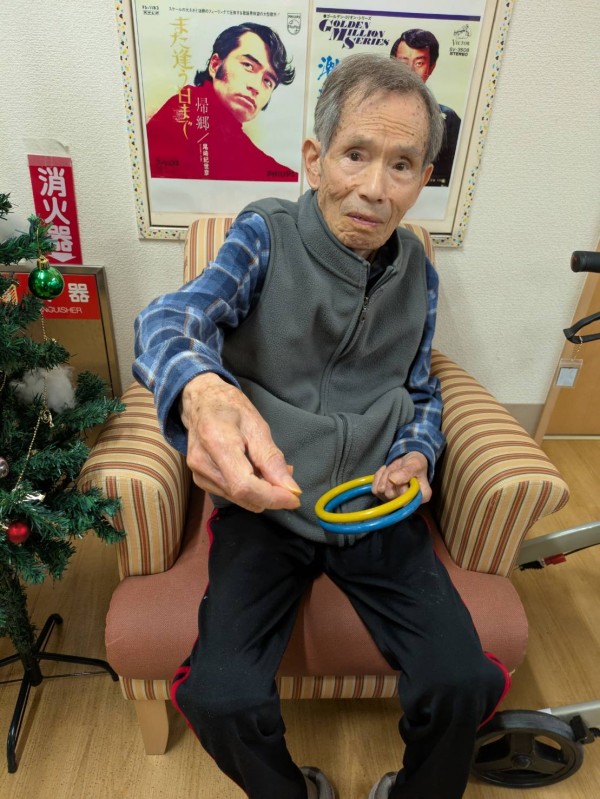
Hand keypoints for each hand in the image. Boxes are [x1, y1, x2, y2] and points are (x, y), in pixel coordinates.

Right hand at [180, 373, 301, 512]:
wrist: (200, 402)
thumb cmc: (230, 407)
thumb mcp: (257, 425)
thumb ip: (272, 459)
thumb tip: (291, 489)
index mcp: (217, 442)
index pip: (244, 485)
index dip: (271, 497)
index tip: (293, 497)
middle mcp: (202, 463)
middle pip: (242, 495)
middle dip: (270, 494)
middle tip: (285, 476)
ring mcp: (198, 474)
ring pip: (238, 498)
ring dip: (260, 492)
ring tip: (268, 468)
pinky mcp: (199, 480)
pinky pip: (231, 494)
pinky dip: (248, 489)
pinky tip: (253, 471)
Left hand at [371, 451, 431, 503]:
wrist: (408, 461)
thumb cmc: (415, 464)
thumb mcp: (415, 464)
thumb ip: (406, 472)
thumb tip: (392, 480)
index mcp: (422, 496)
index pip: (405, 498)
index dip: (400, 485)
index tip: (404, 474)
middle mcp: (408, 502)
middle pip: (390, 494)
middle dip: (390, 477)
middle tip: (397, 469)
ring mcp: (395, 500)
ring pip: (380, 491)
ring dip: (384, 476)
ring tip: (392, 470)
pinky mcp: (384, 497)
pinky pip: (374, 489)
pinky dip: (378, 477)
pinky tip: (386, 471)